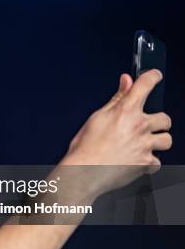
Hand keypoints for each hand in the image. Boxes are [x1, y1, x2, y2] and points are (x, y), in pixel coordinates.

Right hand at [62, 70, 171, 195]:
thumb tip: (126, 81)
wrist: (83, 172)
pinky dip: (149, 162)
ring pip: (166, 140)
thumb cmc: (85, 147)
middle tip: (145, 126)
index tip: (154, 76)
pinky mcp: (145, 164)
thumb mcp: (97, 117)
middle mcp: (139, 126)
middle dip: (158, 122)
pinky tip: (136, 160)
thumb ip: (117, 99)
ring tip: (144, 144)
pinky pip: (157, 162)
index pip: (145, 84)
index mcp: (125, 111)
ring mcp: (144, 146)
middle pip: (165, 118)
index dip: (152, 76)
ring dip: (157, 141)